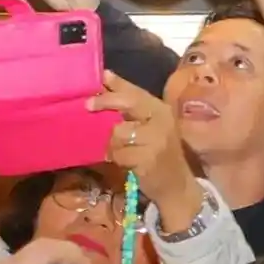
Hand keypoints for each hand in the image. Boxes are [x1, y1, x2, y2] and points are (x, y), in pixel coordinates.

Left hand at [87, 71, 201, 226]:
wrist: (176, 185)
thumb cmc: (157, 152)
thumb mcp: (149, 126)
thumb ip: (130, 105)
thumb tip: (105, 77)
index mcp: (161, 110)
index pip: (137, 91)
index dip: (117, 84)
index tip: (100, 78)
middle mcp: (161, 121)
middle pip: (128, 104)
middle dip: (105, 103)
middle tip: (87, 106)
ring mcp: (156, 140)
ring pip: (117, 132)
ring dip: (112, 142)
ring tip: (119, 149)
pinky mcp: (147, 159)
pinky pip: (118, 153)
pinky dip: (116, 158)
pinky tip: (124, 162)